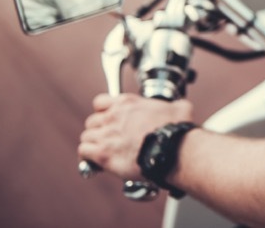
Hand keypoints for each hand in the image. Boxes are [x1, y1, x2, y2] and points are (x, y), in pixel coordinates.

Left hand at [78, 93, 193, 179]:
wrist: (174, 150)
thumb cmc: (177, 131)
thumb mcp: (180, 108)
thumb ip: (174, 105)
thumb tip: (180, 107)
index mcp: (128, 103)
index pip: (100, 102)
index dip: (102, 112)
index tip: (108, 119)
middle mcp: (114, 116)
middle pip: (92, 121)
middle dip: (98, 130)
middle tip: (107, 140)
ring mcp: (107, 135)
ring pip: (86, 137)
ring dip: (92, 144)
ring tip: (101, 152)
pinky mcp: (103, 154)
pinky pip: (84, 151)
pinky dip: (87, 157)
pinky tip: (95, 162)